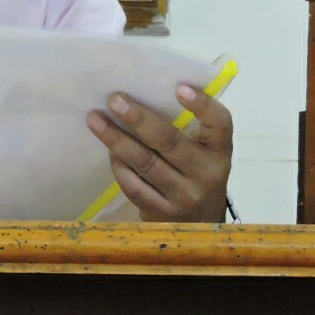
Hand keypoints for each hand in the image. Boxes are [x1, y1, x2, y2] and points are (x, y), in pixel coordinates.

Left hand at [85, 86, 233, 221]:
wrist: (200, 226)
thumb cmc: (197, 176)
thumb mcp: (204, 154)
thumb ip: (188, 128)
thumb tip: (143, 92)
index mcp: (219, 152)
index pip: (219, 124)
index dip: (202, 105)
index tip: (179, 88)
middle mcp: (206, 174)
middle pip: (169, 141)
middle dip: (138, 118)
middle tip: (114, 99)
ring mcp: (183, 196)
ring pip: (145, 162)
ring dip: (116, 138)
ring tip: (95, 119)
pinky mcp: (160, 212)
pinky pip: (133, 185)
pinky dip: (118, 165)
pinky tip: (108, 149)